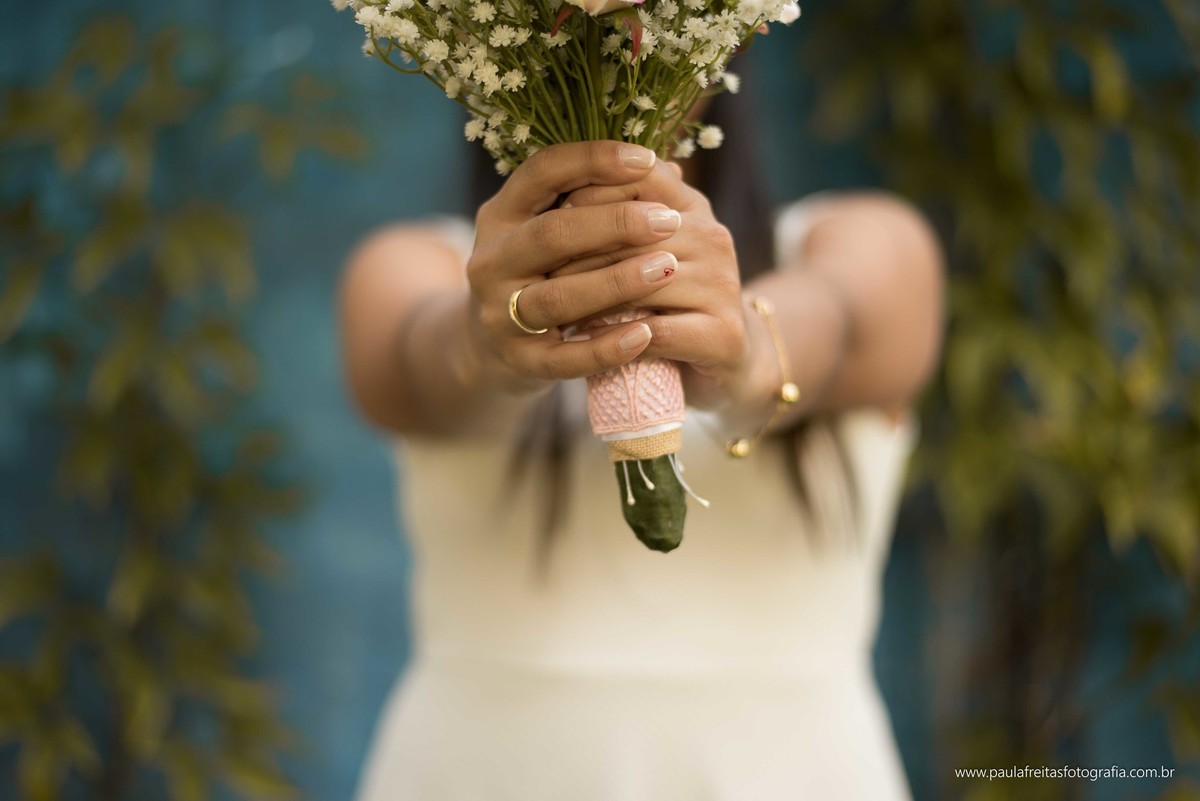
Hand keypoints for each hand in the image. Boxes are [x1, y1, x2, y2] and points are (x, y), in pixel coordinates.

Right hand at [464, 141, 688, 392]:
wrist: (496, 349)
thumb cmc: (544, 274)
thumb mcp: (553, 230)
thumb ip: (598, 199)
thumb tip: (670, 170)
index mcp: (501, 215)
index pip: (541, 172)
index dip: (592, 159)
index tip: (645, 159)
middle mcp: (492, 261)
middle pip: (551, 234)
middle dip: (614, 223)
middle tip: (670, 220)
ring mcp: (500, 314)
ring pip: (558, 297)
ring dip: (616, 282)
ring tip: (667, 269)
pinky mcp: (520, 361)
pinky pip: (565, 358)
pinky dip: (606, 347)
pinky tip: (647, 334)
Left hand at [551, 161, 776, 412]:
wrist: (726, 356)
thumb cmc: (670, 299)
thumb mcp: (644, 252)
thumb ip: (614, 220)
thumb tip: (559, 190)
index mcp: (691, 206)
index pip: (636, 178)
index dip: (587, 195)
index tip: (548, 218)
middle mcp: (713, 237)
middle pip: (632, 233)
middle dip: (579, 253)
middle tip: (537, 270)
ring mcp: (722, 285)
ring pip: (640, 282)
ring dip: (590, 297)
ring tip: (552, 308)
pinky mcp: (722, 335)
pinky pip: (656, 332)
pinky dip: (614, 337)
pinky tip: (584, 341)